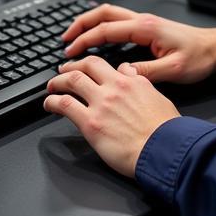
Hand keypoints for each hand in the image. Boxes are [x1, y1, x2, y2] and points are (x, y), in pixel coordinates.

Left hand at [43, 57, 179, 177]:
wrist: (163, 150)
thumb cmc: (166, 131)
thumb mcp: (157, 97)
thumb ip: (140, 82)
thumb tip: (129, 72)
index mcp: (130, 81)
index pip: (104, 65)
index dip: (89, 65)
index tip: (85, 69)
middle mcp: (114, 87)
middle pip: (85, 66)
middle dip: (71, 67)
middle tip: (63, 71)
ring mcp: (101, 104)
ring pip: (71, 81)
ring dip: (57, 82)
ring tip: (51, 87)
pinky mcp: (90, 123)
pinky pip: (65, 105)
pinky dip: (53, 102)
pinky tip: (49, 104)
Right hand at [61, 3, 215, 84]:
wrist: (215, 48)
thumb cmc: (199, 57)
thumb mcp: (173, 70)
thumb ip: (146, 72)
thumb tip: (121, 74)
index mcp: (145, 28)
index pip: (106, 29)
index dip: (85, 40)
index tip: (70, 51)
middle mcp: (142, 21)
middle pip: (103, 13)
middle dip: (81, 24)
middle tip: (65, 39)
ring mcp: (144, 22)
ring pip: (109, 14)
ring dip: (90, 23)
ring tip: (75, 37)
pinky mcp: (147, 28)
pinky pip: (118, 22)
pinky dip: (102, 26)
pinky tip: (98, 39)